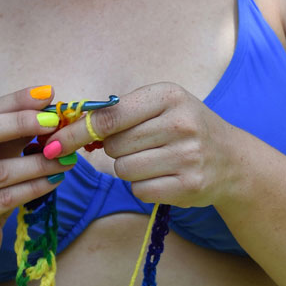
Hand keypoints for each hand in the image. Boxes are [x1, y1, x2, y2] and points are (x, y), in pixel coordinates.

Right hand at [0, 85, 64, 269]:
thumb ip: (14, 133)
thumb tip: (49, 106)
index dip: (14, 102)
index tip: (48, 94)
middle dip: (20, 124)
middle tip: (55, 122)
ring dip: (39, 163)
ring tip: (66, 158)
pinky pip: (5, 199)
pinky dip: (35, 188)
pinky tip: (55, 181)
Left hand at [42, 82, 235, 207]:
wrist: (232, 160)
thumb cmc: (184, 128)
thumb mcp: (159, 107)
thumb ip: (117, 114)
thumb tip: (65, 132)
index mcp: (168, 95)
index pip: (109, 117)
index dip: (75, 132)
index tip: (52, 143)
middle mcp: (181, 124)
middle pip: (114, 146)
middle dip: (115, 149)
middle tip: (140, 145)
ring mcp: (188, 157)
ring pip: (124, 170)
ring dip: (129, 169)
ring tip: (155, 159)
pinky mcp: (189, 186)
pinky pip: (139, 191)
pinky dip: (143, 187)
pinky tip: (164, 176)